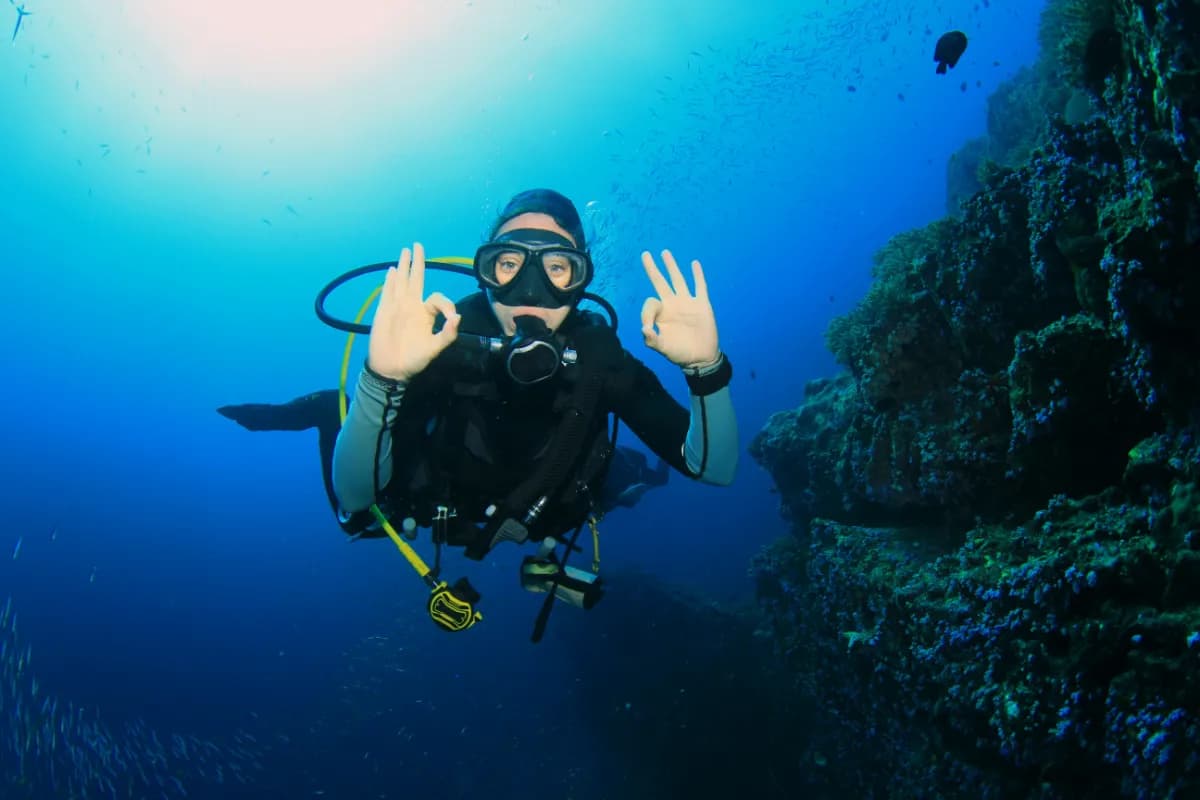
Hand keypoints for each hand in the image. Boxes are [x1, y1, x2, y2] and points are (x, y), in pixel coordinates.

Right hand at [367, 242, 460, 380]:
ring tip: (405, 251)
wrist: (391, 368)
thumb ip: (448, 334)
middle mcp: (413, 306)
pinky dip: (390, 281)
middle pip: (417, 279)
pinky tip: (392, 270)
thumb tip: (457, 317)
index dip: (447, 304)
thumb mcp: (435, 348)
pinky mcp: (384, 310)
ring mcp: (398, 306)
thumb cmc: (414, 359)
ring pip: (402, 281)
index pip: (438, 299)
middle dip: (418, 262)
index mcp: (427, 314)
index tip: (452, 318)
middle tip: (418, 245)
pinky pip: (388, 292)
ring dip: (403, 266)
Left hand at [639, 249, 719, 367]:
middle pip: (660, 282)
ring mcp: (687, 303)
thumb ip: (651, 340)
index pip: (650, 303)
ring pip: (678, 280)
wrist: (700, 357)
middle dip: (652, 269)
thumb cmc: (679, 353)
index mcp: (661, 314)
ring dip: (671, 266)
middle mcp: (672, 305)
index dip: (646, 313)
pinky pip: (700, 286)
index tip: (648, 328)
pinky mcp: (702, 304)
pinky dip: (698, 275)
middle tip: (645, 254)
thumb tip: (644, 329)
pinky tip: (694, 263)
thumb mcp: (662, 348)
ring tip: (665, 253)